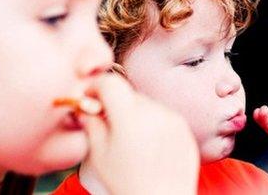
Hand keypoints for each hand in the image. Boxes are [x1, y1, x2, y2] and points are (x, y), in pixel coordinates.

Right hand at [81, 74, 198, 194]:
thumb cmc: (128, 184)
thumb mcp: (100, 155)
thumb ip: (91, 125)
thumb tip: (84, 108)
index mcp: (130, 117)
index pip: (110, 83)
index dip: (96, 87)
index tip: (89, 98)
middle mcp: (154, 112)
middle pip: (127, 93)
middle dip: (114, 101)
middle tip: (106, 120)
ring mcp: (172, 118)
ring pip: (145, 103)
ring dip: (133, 112)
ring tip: (129, 138)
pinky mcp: (183, 127)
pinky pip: (161, 114)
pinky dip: (151, 122)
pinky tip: (146, 143)